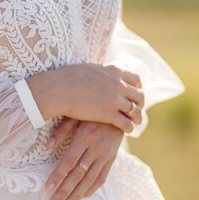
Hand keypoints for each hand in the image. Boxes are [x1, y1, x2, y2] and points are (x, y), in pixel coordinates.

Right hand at [27, 63, 144, 133]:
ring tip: (135, 122)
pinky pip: (126, 123)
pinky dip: (129, 127)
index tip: (135, 94)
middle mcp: (119, 85)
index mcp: (115, 71)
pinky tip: (127, 130)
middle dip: (140, 104)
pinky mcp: (109, 115)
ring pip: (135, 111)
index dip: (137, 88)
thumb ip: (102, 72)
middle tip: (137, 110)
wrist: (59, 90)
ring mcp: (115, 100)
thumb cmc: (68, 78)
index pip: (136, 80)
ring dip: (136, 117)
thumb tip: (102, 73)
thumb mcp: (91, 68)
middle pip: (139, 96)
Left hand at [44, 117, 123, 199]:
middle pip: (78, 175)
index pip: (69, 162)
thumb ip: (62, 130)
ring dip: (77, 196)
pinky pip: (102, 178)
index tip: (47, 188)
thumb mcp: (75, 115)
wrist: (120, 110)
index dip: (57, 176)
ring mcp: (106, 155)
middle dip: (64, 191)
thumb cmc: (91, 112)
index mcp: (85, 137)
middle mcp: (96, 148)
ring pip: (90, 180)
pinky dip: (91, 189)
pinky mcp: (112, 159)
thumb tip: (47, 146)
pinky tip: (81, 197)